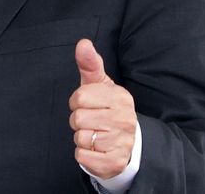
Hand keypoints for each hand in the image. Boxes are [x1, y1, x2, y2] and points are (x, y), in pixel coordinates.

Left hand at [69, 39, 136, 179]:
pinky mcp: (114, 162)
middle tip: (92, 122)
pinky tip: (96, 150)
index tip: (88, 105)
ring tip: (95, 135)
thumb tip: (83, 43)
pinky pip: (82, 156)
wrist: (127, 143)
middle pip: (78, 118)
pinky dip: (83, 154)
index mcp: (120, 97)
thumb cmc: (106, 109)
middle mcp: (125, 119)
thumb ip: (90, 64)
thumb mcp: (99, 85)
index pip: (80, 97)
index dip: (77, 102)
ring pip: (80, 137)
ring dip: (82, 138)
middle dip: (79, 121)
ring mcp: (122, 142)